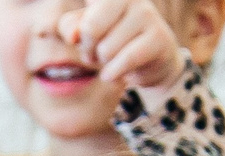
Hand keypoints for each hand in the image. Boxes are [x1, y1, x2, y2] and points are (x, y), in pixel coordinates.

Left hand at [59, 0, 187, 86]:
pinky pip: (126, 59)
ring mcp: (146, 15)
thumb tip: (73, 36)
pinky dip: (114, 73)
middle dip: (88, 48)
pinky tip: (113, 74)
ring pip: (107, 49)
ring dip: (105, 63)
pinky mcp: (159, 37)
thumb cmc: (115, 42)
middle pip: (90, 28)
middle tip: (96, 53)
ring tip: (112, 61)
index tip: (65, 11)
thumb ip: (70, 27)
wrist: (155, 61)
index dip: (83, 26)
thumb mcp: (87, 33)